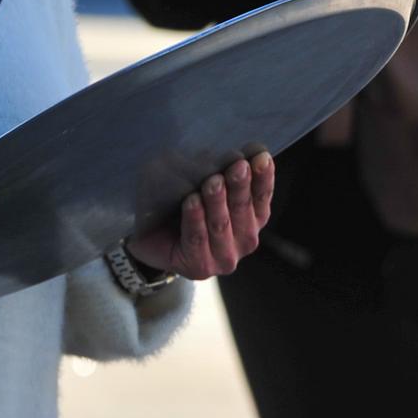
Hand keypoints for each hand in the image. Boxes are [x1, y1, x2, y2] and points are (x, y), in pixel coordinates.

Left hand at [126, 152, 275, 279]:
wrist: (153, 238)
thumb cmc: (183, 205)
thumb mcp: (203, 184)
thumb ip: (218, 171)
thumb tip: (222, 150)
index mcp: (253, 218)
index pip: (262, 196)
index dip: (264, 177)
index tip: (261, 157)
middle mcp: (245, 240)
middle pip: (244, 209)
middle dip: (241, 186)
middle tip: (237, 166)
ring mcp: (225, 257)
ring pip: (222, 224)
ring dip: (218, 202)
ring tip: (212, 182)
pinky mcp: (201, 267)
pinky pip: (197, 239)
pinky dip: (195, 219)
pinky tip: (192, 201)